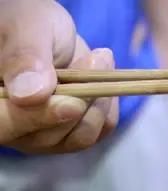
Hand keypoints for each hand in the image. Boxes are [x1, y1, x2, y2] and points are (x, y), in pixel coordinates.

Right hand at [0, 0, 118, 153]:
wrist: (49, 33)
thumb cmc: (29, 25)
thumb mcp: (25, 29)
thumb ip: (24, 59)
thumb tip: (31, 96)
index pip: (6, 126)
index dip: (38, 118)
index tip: (72, 102)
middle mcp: (14, 127)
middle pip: (49, 137)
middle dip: (79, 100)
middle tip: (96, 59)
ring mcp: (45, 135)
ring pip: (79, 137)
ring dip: (97, 100)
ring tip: (97, 60)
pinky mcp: (75, 134)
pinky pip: (100, 130)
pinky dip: (108, 104)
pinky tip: (101, 78)